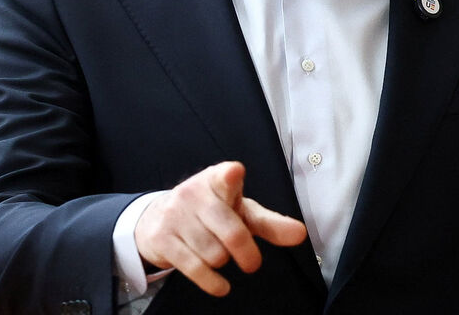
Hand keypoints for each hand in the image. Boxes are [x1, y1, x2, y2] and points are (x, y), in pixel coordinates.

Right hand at [133, 161, 307, 296]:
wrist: (158, 218)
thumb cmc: (211, 213)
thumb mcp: (240, 212)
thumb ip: (270, 224)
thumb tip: (300, 234)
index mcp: (217, 180)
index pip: (225, 176)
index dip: (230, 176)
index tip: (234, 173)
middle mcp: (194, 193)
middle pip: (232, 234)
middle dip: (247, 254)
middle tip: (252, 263)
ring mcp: (174, 215)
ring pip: (215, 255)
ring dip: (223, 262)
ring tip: (218, 253)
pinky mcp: (161, 238)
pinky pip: (195, 269)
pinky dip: (213, 283)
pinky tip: (220, 285)